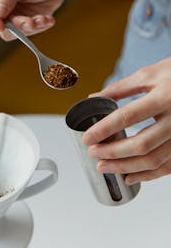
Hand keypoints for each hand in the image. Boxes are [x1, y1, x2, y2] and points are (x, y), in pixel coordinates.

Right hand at [0, 0, 65, 39]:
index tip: (0, 25)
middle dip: (15, 26)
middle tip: (31, 22)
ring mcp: (7, 14)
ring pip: (10, 32)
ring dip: (28, 28)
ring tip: (42, 19)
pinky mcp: (20, 22)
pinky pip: (24, 33)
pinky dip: (37, 28)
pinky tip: (47, 19)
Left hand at [82, 57, 170, 184]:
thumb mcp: (150, 74)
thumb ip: (121, 88)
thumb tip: (94, 98)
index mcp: (163, 98)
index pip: (128, 117)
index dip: (105, 129)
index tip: (87, 137)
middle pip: (141, 144)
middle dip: (113, 153)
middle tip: (93, 153)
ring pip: (154, 160)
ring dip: (126, 167)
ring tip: (104, 166)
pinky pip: (167, 166)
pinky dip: (148, 175)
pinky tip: (129, 176)